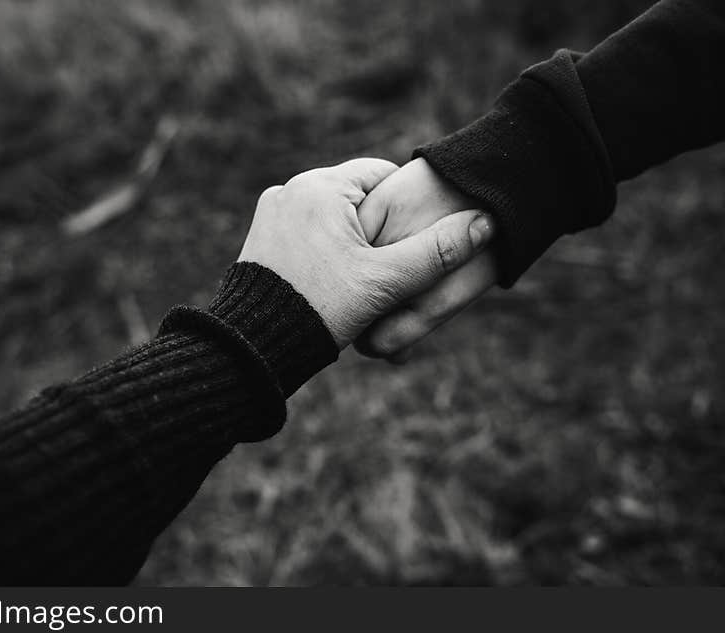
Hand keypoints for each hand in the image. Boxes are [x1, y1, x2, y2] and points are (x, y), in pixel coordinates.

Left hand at [238, 158, 494, 348]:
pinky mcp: (260, 237)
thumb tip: (487, 224)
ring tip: (363, 278)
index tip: (416, 241)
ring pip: (331, 217)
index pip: (383, 175)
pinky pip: (306, 233)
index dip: (409, 207)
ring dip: (351, 241)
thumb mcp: (384, 282)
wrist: (255, 347)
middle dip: (378, 228)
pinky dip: (324, 250)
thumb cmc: (321, 310)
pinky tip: (333, 282)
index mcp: (322, 186)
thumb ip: (437, 253)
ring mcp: (272, 213)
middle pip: (356, 198)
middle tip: (391, 267)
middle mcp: (291, 189)